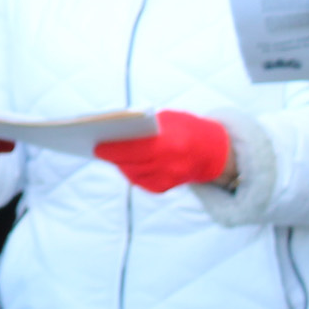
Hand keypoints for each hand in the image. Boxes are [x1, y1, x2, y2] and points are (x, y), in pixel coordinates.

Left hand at [95, 111, 232, 194]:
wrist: (211, 151)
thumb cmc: (184, 128)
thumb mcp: (168, 120)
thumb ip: (146, 127)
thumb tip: (116, 133)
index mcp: (172, 144)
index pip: (137, 149)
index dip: (116, 149)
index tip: (97, 146)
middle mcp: (170, 166)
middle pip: (133, 163)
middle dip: (113, 156)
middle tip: (97, 149)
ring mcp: (167, 180)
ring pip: (133, 174)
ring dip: (120, 163)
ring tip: (106, 153)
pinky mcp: (163, 188)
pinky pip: (140, 180)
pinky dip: (130, 170)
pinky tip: (122, 162)